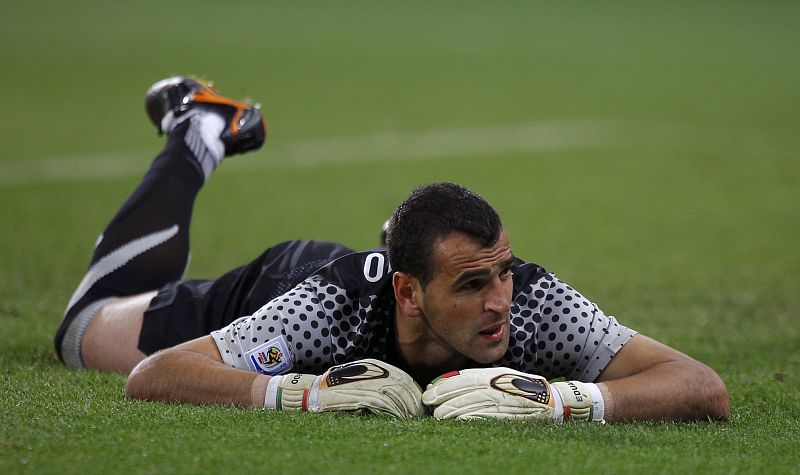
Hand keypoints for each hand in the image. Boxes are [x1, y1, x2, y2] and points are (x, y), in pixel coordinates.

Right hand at [265, 359, 424, 417]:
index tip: (419, 402)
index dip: (413, 390)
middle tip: (419, 413)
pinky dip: (394, 411)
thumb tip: (399, 396)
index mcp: (374, 365)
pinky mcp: (360, 394)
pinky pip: (384, 403)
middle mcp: (372, 370)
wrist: (313, 392)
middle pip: (402, 384)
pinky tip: (400, 418)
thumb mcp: (359, 379)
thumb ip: (377, 383)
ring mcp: (366, 382)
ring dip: (407, 408)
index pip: (402, 376)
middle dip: (414, 400)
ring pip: (396, 394)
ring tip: (412, 418)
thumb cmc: (336, 389)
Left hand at [422, 367, 602, 421]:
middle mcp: (500, 386)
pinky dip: (472, 418)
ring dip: (453, 409)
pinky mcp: (512, 415)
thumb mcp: (504, 378)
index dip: (446, 383)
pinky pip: (489, 417)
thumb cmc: (526, 390)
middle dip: (444, 396)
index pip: (465, 378)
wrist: (557, 402)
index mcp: (496, 376)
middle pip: (466, 390)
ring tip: (438, 414)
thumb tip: (456, 382)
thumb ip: (483, 380)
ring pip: (474, 404)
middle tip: (427, 401)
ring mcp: (506, 401)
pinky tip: (459, 422)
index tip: (431, 388)